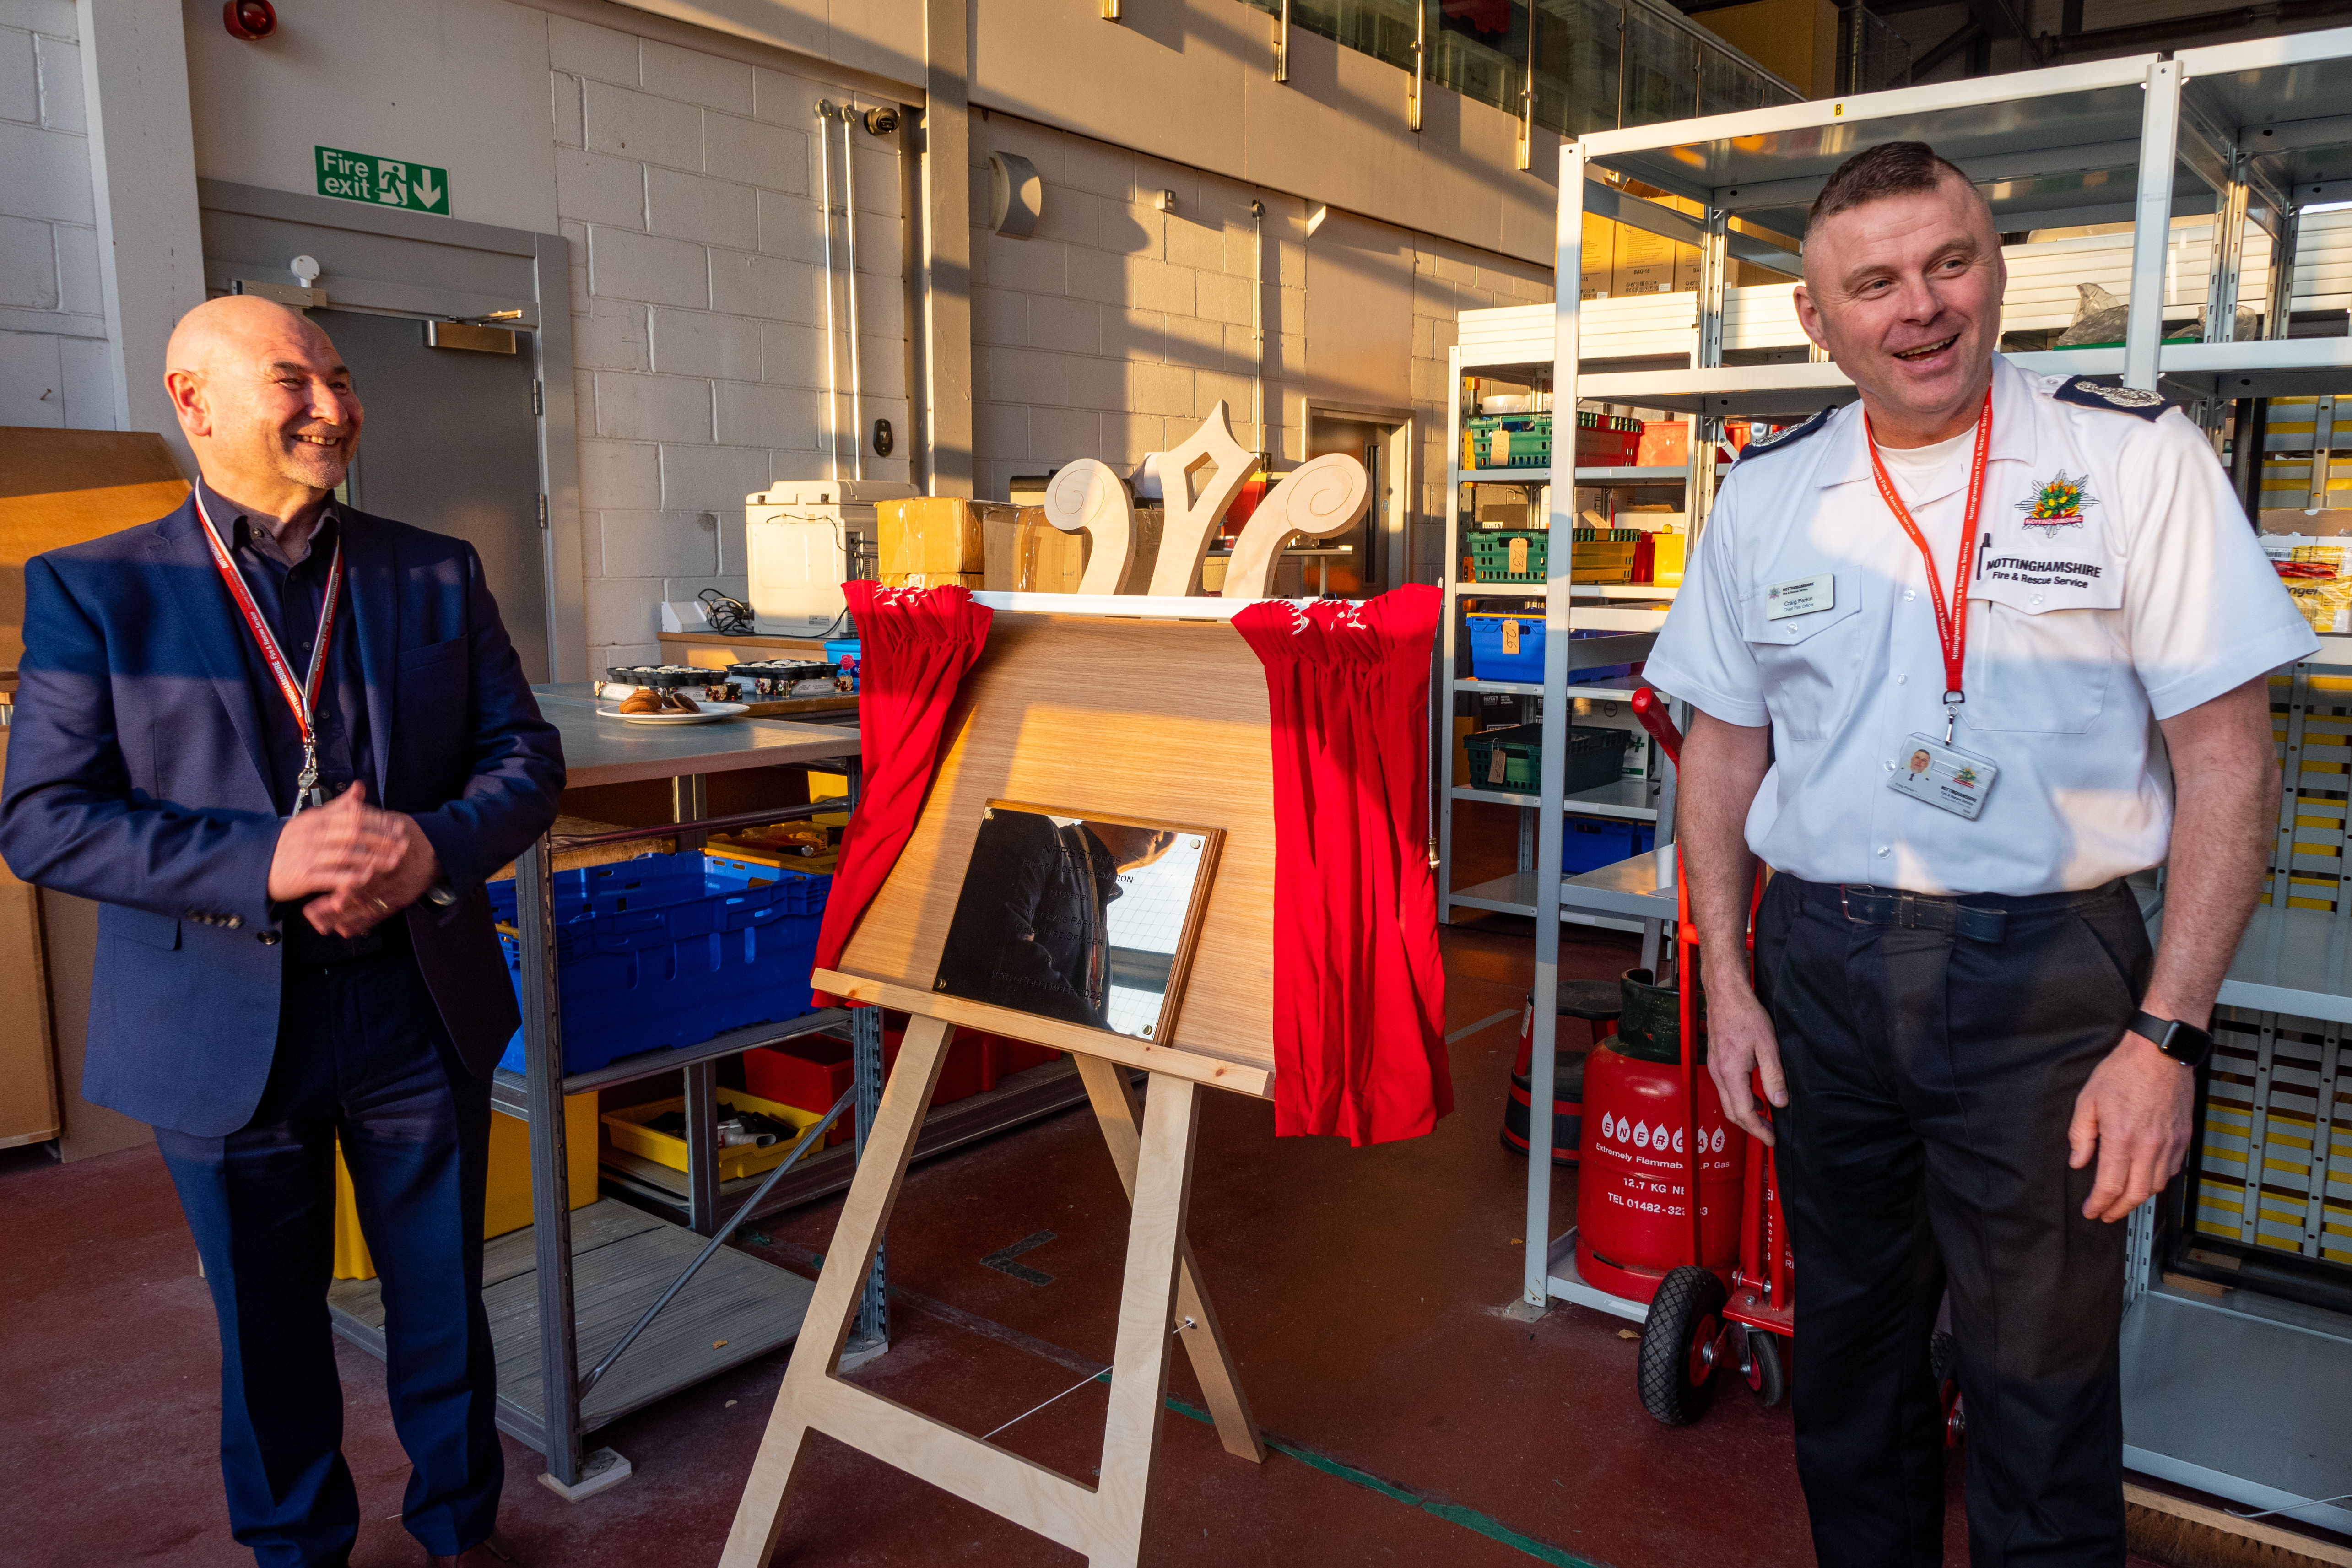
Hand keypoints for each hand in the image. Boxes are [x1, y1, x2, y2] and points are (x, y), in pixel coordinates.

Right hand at [266, 782, 404, 902]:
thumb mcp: (312, 820)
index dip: (378, 820)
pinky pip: (331, 876)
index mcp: (317, 819)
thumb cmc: (291, 842)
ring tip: (395, 861)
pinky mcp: (304, 877)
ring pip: (347, 854)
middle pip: (354, 832)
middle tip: (404, 843)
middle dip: (382, 838)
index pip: (353, 815)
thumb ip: (338, 807)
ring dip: (374, 858)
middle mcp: (313, 834)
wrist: (256, 865)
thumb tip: (359, 787)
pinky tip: (367, 877)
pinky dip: (350, 877)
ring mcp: (309, 855)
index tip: (398, 826)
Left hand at [301, 814, 439, 936]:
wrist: (436, 856)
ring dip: (340, 918)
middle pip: (361, 894)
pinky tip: (340, 930)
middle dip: (334, 906)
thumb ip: (369, 815)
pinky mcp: (395, 904)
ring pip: (365, 909)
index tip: (324, 882)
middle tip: (310, 911)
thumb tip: (351, 799)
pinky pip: (375, 918)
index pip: (366, 869)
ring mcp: (394, 894)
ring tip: (318, 923)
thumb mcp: (393, 821)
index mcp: (390, 856)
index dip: (345, 878)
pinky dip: (358, 925)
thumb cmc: (410, 837)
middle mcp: (392, 879)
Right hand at [1704, 959, 1786, 1146]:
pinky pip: (1726, 1088)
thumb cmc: (1745, 1014)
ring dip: (1746, 1113)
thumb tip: (1779, 1103)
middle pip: (1731, 1111)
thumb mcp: (1767, 1045)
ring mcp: (1714, 1067)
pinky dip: (1740, 1098)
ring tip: (1766, 1118)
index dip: (1758, 1130)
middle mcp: (1718, 1073)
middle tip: (1770, 1134)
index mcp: (1731, 1072)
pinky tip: (1756, 1096)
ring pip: (1727, 1101)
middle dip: (1751, 1127)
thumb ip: (1773, 1076)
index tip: (1772, 1140)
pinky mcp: (1715, 1061)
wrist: (1725, 993)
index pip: (1743, 1111)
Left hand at [2068, 1028, 2194, 1221]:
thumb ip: (2080, 1135)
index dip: (2099, 1204)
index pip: (2110, 1185)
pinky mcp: (2183, 1138)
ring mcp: (2170, 1143)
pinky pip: (2171, 1170)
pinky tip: (2145, 1179)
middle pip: (2136, 1194)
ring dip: (2138, 1198)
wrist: (2160, 1053)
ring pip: (2156, 1185)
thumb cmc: (2124, 1071)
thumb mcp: (2088, 1100)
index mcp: (2122, 1137)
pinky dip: (2157, 1181)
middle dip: (2119, 1210)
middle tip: (2106, 1214)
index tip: (2091, 1211)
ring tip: (2123, 1200)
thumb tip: (2077, 1161)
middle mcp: (2149, 1145)